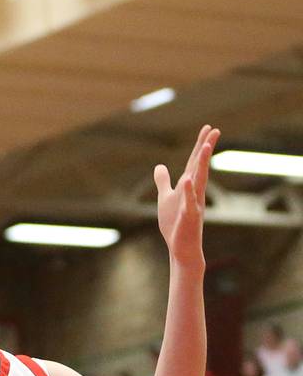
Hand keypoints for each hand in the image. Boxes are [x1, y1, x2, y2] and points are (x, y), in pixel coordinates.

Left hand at [154, 125, 219, 266]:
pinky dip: (189, 191)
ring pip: (199, 181)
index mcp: (189, 186)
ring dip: (202, 164)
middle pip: (200, 166)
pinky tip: (188, 179)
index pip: (195, 162)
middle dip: (206, 148)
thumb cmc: (176, 224)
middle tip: (214, 129)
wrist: (181, 247)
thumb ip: (163, 181)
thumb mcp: (165, 198)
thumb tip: (159, 166)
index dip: (201, 145)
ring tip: (206, 148)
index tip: (208, 128)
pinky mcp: (189, 217)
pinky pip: (190, 202)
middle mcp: (195, 192)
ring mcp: (194, 204)